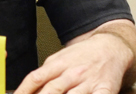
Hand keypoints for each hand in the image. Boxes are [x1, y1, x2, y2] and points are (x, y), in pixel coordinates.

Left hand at [14, 32, 132, 93]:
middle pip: (52, 90)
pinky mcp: (105, 89)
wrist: (111, 47)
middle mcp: (73, 73)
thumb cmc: (83, 55)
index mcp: (58, 64)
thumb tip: (28, 89)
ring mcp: (89, 81)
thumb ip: (46, 73)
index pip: (36, 78)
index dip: (24, 91)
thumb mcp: (60, 58)